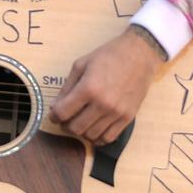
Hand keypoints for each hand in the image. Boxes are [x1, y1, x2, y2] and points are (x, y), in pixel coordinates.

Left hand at [50, 28, 163, 145]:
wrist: (139, 55)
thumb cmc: (108, 56)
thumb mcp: (81, 65)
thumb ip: (67, 87)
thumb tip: (56, 107)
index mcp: (88, 88)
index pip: (63, 112)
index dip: (53, 116)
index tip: (53, 114)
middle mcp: (102, 104)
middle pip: (75, 128)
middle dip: (65, 125)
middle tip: (65, 119)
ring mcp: (116, 113)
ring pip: (91, 135)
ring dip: (81, 132)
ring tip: (80, 122)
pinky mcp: (128, 118)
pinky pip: (109, 138)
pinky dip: (98, 137)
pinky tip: (94, 129)